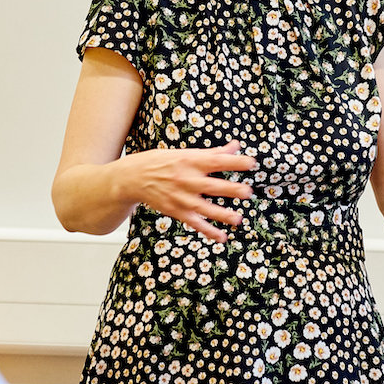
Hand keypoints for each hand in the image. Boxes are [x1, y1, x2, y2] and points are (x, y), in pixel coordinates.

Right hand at [121, 140, 256, 241]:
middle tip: (248, 192)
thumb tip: (236, 146)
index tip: (251, 163)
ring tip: (238, 219)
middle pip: (212, 185)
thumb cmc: (160, 162)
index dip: (234, 162)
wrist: (132, 178)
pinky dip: (208, 231)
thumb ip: (212, 153)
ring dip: (222, 214)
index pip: (216, 160)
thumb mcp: (185, 153)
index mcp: (190, 161)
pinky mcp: (176, 211)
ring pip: (204, 208)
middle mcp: (187, 179)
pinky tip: (222, 237)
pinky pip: (195, 223)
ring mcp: (181, 197)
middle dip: (231, 189)